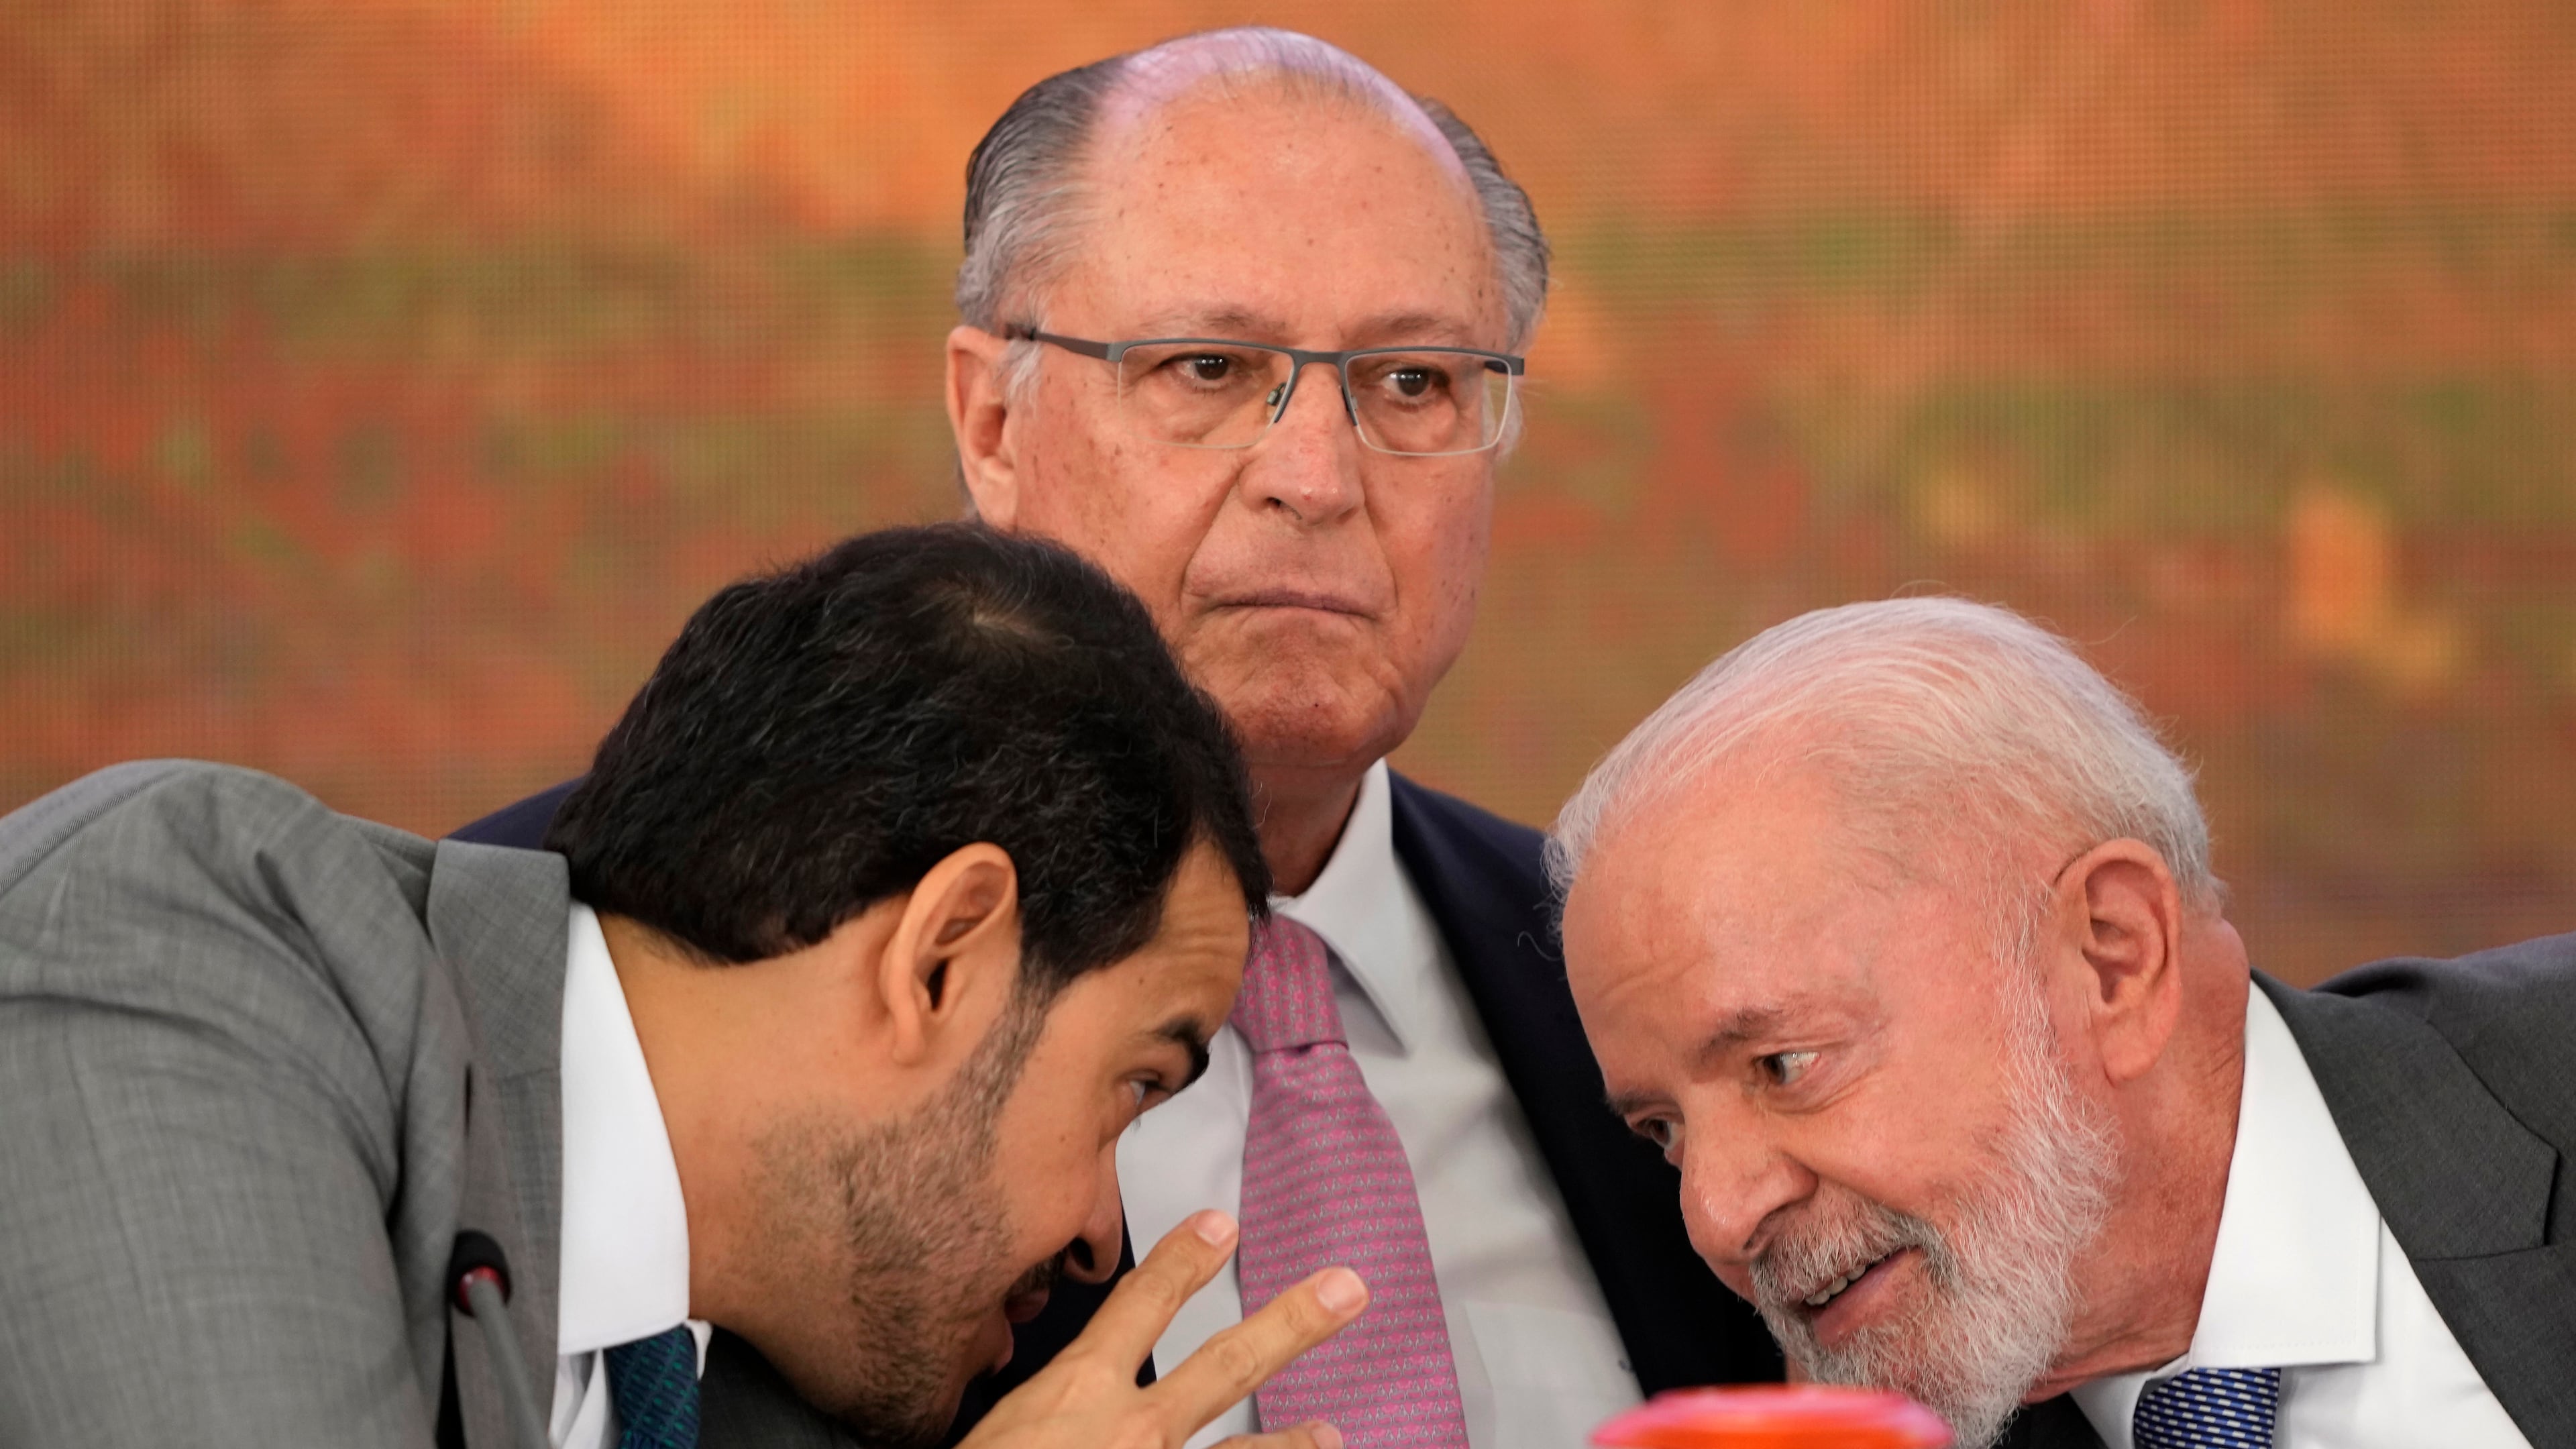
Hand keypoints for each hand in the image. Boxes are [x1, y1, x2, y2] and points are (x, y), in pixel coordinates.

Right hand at [958, 1209, 1365, 1448]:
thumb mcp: (996, 1431)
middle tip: (1348, 1289)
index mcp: (1077, 1392)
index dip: (1183, 1260)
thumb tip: (1053, 1417)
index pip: (1139, 1305)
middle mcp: (1134, 1430)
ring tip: (1331, 1434)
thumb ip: (1038, 1415)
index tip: (1220, 1224)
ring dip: (1292, 1444)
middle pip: (1226, 1363)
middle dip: (1292, 1322)